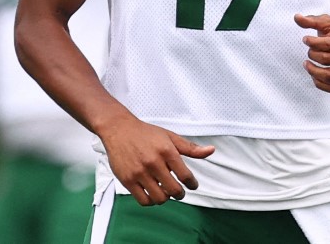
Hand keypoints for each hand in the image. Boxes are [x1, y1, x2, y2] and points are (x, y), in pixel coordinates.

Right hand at [99, 115, 214, 206]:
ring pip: (159, 198)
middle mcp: (153, 162)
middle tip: (179, 192)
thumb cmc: (145, 133)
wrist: (119, 129)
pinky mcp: (127, 180)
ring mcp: (139, 172)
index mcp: (166, 151)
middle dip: (180, 194)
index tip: (192, 185)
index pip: (185, 176)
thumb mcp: (170, 136)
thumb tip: (211, 151)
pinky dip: (151, 201)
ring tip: (165, 191)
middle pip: (174, 190)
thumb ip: (190, 147)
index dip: (192, 184)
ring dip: (166, 198)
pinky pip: (144, 200)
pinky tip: (153, 193)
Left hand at [294, 13, 329, 92]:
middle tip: (309, 53)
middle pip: (328, 59)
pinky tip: (314, 76)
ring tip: (307, 65)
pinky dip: (321, 84)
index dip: (312, 43)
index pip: (327, 44)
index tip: (305, 39)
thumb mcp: (328, 23)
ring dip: (314, 72)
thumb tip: (296, 17)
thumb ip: (311, 21)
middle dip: (312, 56)